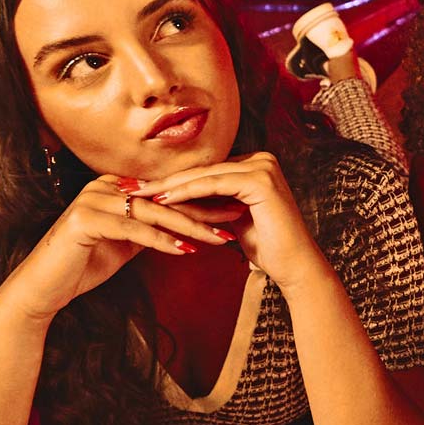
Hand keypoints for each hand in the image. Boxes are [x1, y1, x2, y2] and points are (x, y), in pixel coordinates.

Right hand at [3, 174, 235, 318]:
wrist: (44, 287)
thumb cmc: (84, 264)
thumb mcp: (125, 242)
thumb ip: (150, 228)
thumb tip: (185, 225)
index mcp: (116, 186)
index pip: (167, 192)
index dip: (202, 200)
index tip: (234, 208)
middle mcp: (105, 186)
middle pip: (164, 198)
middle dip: (203, 208)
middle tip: (237, 215)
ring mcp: (93, 200)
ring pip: (152, 212)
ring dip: (189, 225)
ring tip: (219, 237)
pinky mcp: (85, 219)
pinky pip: (132, 229)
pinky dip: (161, 240)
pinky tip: (186, 250)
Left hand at [135, 153, 323, 287]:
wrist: (294, 265)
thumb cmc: (266, 247)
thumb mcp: (232, 217)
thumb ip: (213, 201)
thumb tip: (177, 195)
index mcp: (256, 164)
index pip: (206, 170)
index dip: (172, 180)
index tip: (141, 188)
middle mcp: (261, 159)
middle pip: (203, 170)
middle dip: (164, 180)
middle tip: (129, 187)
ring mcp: (263, 167)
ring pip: (204, 176)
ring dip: (169, 186)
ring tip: (138, 194)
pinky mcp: (260, 181)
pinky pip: (213, 185)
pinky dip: (185, 193)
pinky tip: (161, 200)